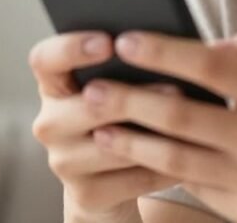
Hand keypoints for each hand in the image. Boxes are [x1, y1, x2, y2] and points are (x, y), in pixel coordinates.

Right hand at [28, 32, 182, 221]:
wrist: (110, 181)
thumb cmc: (123, 117)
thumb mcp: (120, 86)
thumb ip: (134, 62)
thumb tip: (177, 44)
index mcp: (55, 85)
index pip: (45, 59)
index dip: (71, 48)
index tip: (108, 42)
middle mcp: (51, 122)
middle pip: (86, 106)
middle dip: (134, 97)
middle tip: (174, 89)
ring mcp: (64, 162)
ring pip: (113, 144)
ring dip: (156, 134)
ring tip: (191, 121)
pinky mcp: (86, 194)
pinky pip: (132, 178)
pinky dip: (165, 166)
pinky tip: (190, 154)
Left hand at [87, 26, 236, 222]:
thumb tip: (212, 41)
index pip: (212, 66)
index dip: (165, 51)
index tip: (128, 40)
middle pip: (183, 113)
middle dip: (131, 98)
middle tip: (94, 87)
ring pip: (177, 156)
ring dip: (132, 140)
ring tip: (100, 126)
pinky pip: (192, 186)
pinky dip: (159, 169)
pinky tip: (134, 154)